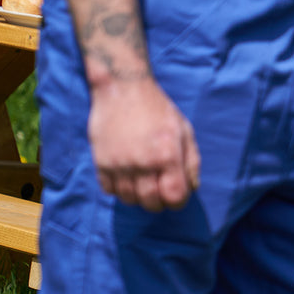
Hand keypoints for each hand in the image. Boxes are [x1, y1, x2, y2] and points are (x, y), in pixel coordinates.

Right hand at [87, 76, 199, 211]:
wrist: (122, 89)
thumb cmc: (158, 109)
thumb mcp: (184, 130)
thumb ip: (191, 161)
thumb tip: (193, 188)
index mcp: (167, 155)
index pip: (175, 197)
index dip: (179, 201)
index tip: (177, 194)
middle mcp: (143, 163)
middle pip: (151, 203)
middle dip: (159, 202)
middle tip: (160, 189)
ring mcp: (119, 164)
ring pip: (129, 200)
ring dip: (138, 197)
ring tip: (143, 182)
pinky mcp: (101, 162)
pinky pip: (109, 190)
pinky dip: (118, 189)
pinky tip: (126, 176)